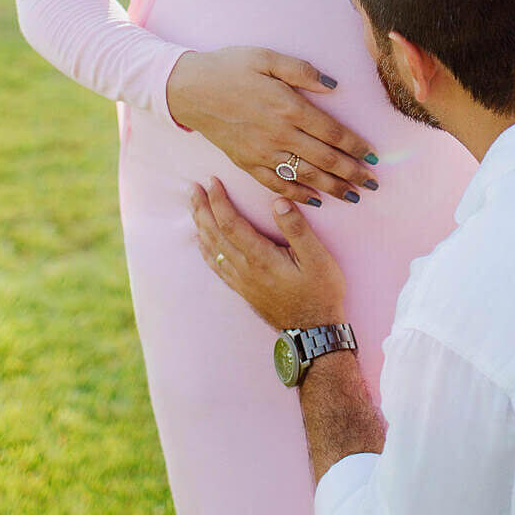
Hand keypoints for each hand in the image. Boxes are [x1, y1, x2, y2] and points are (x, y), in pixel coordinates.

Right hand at [166, 46, 379, 205]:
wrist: (190, 90)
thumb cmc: (230, 68)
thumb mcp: (267, 57)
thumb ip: (303, 71)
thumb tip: (334, 86)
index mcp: (289, 107)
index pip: (333, 133)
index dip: (356, 147)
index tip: (374, 156)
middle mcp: (280, 135)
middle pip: (325, 160)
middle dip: (353, 173)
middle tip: (374, 184)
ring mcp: (263, 153)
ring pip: (306, 177)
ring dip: (333, 188)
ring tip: (354, 196)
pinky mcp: (247, 164)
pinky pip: (278, 185)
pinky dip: (298, 196)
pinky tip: (315, 201)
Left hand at [190, 177, 346, 330]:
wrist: (313, 332)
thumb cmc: (320, 293)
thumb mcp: (318, 259)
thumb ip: (297, 229)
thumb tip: (278, 202)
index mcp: (261, 258)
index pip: (231, 223)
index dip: (219, 201)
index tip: (213, 182)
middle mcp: (245, 269)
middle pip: (215, 234)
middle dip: (203, 208)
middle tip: (193, 188)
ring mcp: (242, 281)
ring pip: (212, 249)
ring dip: (200, 225)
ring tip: (194, 207)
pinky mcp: (243, 290)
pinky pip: (216, 266)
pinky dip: (205, 249)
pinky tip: (202, 241)